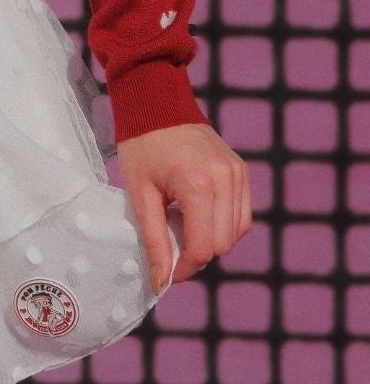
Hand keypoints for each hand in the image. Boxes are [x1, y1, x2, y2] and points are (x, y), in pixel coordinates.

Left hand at [117, 122, 252, 290]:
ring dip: (211, 239)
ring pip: (236, 232)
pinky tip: (197, 214)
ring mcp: (237, 173)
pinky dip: (224, 224)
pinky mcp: (241, 171)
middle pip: (222, 243)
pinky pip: (242, 214)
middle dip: (197, 254)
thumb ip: (154, 240)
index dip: (185, 267)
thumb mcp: (140, 194)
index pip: (203, 247)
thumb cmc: (141, 145)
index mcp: (198, 184)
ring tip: (181, 224)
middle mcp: (226, 179)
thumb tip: (161, 281)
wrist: (156, 103)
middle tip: (170, 244)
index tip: (167, 273)